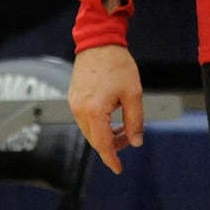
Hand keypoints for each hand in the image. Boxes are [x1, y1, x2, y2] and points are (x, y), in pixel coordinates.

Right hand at [68, 44, 144, 173]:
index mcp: (94, 111)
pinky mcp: (73, 97)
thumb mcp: (133, 93)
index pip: (102, 144)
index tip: (118, 168)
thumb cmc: (117, 64)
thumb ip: (135, 120)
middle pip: (94, 139)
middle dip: (111, 145)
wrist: (99, 41)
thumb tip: (136, 141)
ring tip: (121, 126)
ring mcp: (74, 103)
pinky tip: (110, 116)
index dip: (112, 158)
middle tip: (129, 138)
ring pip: (89, 130)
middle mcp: (80, 110)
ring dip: (104, 134)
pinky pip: (84, 119)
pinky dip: (97, 124)